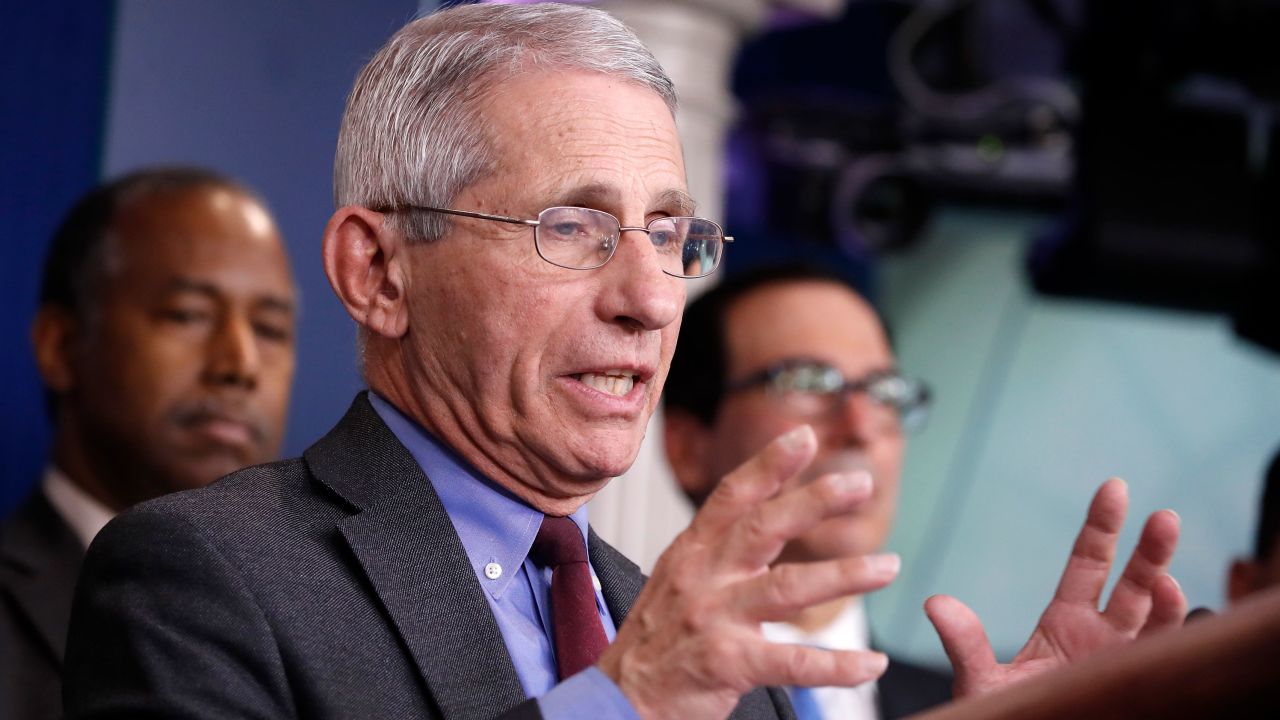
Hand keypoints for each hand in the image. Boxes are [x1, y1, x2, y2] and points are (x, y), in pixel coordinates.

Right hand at [598, 425, 899, 719]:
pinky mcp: (726, 663)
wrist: (619, 700)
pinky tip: (871, 663)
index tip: (805, 436)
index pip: (732, 496)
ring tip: (888, 567)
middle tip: (860, 482)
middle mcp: (703, 576)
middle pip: (764, 527)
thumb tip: (764, 516)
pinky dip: (837, 665)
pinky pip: (792, 662)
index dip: (768, 464)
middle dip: (816, 500)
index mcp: (692, 552)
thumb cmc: (656, 641)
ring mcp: (713, 618)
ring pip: (788, 588)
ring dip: (844, 575)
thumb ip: (716, 550)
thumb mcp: (677, 579)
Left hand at [925, 478, 1186, 696]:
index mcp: (1066, 623)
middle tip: (1163, 516)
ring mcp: (1125, 663)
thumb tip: (934, 603)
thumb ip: (966, 644)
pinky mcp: (1140, 686)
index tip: (1114, 487)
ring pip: (1158, 620)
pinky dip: (1172, 634)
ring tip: (1163, 577)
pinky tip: (1171, 610)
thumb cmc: (1010, 718)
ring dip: (1167, 595)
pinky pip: (1163, 657)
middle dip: (1150, 550)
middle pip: (1133, 583)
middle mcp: (1103, 637)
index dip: (1102, 527)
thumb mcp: (984, 682)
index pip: (1088, 563)